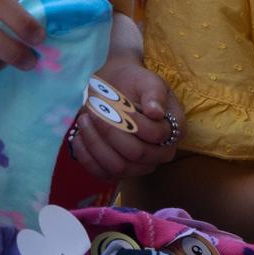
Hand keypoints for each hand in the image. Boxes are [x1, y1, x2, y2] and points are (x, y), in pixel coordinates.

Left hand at [69, 57, 182, 182]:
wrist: (118, 88)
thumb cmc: (136, 83)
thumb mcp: (148, 80)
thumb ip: (154, 93)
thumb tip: (156, 112)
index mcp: (175, 130)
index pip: (156, 135)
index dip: (135, 122)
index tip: (116, 104)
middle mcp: (161, 153)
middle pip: (136, 154)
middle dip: (111, 132)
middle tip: (94, 111)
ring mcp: (140, 166)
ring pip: (118, 167)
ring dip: (96, 144)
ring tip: (84, 120)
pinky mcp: (118, 172)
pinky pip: (101, 173)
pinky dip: (86, 156)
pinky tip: (78, 137)